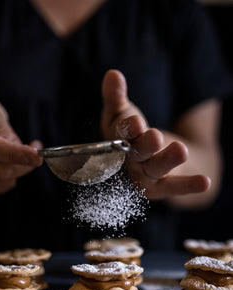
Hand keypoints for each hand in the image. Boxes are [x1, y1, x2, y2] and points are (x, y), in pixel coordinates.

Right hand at [101, 70, 209, 199]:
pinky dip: (188, 185)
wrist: (154, 159)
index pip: (119, 133)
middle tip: (155, 137)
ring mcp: (145, 176)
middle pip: (136, 154)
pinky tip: (204, 182)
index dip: (127, 129)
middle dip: (145, 146)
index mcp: (115, 141)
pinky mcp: (162, 187)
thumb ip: (117, 97)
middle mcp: (128, 162)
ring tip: (181, 150)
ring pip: (155, 169)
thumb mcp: (125, 114)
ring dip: (167, 160)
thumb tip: (113, 74)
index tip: (136, 122)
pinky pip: (174, 187)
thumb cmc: (135, 134)